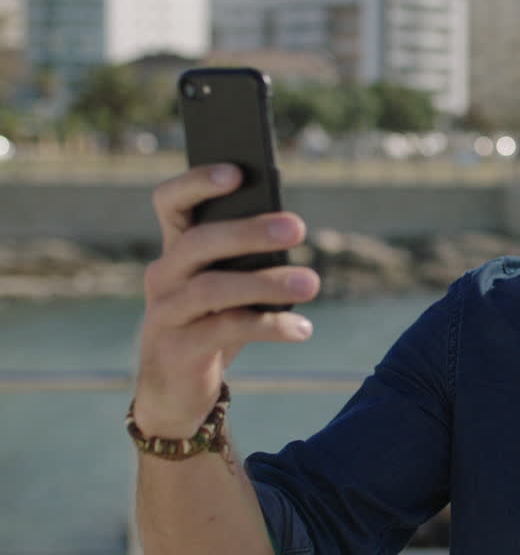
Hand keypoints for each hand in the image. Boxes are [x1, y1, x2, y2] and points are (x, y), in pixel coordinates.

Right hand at [132, 163, 320, 437]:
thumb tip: (289, 229)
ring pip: (214, 288)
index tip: (237, 172)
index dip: (197, 183)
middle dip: (250, 232)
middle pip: (200, 242)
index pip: (170, 202)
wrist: (178, 391)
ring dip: (267, 283)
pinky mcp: (178, 350)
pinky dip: (270, 326)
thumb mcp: (226, 285)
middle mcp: (163, 275)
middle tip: (298, 228)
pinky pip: (226, 330)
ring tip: (312, 283)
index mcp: (176, 250)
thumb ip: (244, 257)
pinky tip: (302, 329)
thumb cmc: (212, 323)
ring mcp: (165, 313)